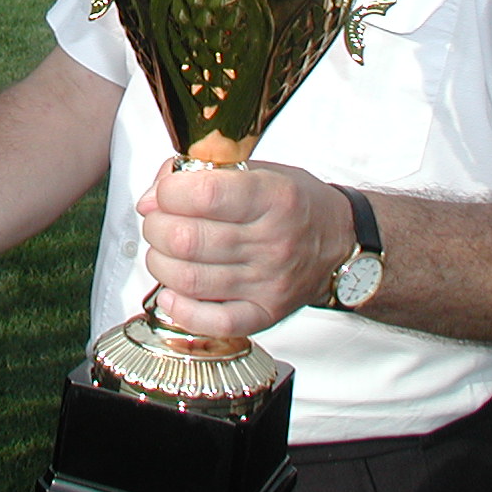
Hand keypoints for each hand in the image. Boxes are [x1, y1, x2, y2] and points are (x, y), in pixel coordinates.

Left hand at [136, 159, 351, 336]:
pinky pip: (213, 321)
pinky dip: (181, 309)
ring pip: (190, 279)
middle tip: (158, 221)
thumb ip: (205, 176)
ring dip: (160, 263)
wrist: (340, 243)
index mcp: (274, 198)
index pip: (204, 194)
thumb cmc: (296, 203)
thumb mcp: (260, 171)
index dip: (168, 192)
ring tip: (164, 251)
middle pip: (188, 239)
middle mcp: (273, 242)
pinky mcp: (265, 314)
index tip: (163, 193)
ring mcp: (268, 283)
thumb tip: (151, 197)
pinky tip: (172, 293)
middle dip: (157, 227)